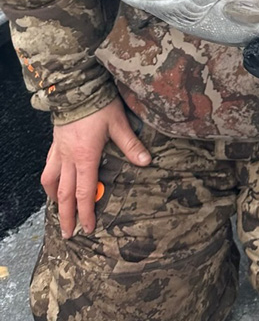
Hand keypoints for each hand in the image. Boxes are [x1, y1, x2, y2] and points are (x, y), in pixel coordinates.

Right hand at [42, 97, 149, 238]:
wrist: (75, 88)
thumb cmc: (99, 105)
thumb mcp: (119, 124)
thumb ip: (132, 145)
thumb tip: (147, 162)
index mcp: (84, 157)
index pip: (84, 192)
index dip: (86, 212)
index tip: (88, 228)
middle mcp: (68, 158)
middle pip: (64, 194)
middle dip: (66, 215)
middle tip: (67, 233)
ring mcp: (58, 151)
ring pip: (50, 182)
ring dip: (54, 199)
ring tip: (58, 210)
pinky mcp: (55, 144)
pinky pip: (48, 168)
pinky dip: (49, 181)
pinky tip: (53, 184)